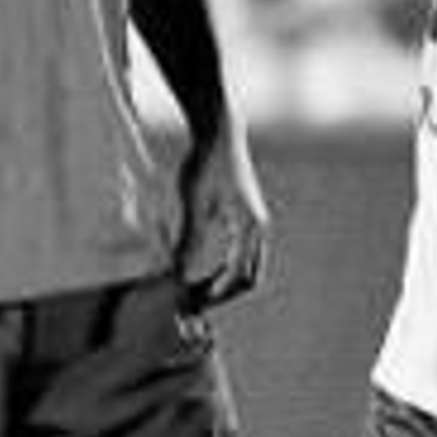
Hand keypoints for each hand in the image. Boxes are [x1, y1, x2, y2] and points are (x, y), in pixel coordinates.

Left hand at [175, 124, 269, 308]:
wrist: (219, 133)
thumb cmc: (205, 164)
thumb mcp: (193, 204)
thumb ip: (188, 242)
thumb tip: (178, 276)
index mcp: (249, 226)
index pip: (238, 274)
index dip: (216, 293)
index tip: (192, 303)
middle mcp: (259, 228)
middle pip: (249, 276)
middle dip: (224, 293)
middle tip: (195, 303)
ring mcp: (256, 224)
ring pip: (248, 268)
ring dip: (225, 283)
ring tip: (197, 291)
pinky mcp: (249, 219)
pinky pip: (243, 255)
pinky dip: (227, 268)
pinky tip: (204, 271)